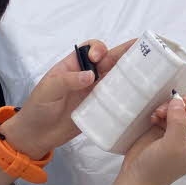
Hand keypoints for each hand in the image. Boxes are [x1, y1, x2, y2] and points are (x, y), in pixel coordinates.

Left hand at [4, 39, 135, 157]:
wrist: (37, 136)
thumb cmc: (38, 108)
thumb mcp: (48, 89)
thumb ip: (67, 80)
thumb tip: (91, 76)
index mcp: (73, 65)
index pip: (90, 49)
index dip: (98, 48)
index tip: (98, 58)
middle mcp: (87, 76)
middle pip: (109, 60)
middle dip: (124, 54)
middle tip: (142, 51)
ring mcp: (95, 92)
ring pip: (116, 78)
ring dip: (130, 73)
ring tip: (148, 70)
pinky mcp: (100, 108)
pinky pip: (116, 98)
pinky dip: (128, 95)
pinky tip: (140, 94)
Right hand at [120, 92, 185, 184]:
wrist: (136, 177)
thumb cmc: (157, 169)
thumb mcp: (172, 146)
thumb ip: (178, 123)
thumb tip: (179, 102)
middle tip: (176, 101)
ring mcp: (184, 129)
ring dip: (174, 105)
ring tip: (159, 113)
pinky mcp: (170, 125)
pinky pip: (173, 109)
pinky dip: (164, 108)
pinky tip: (155, 117)